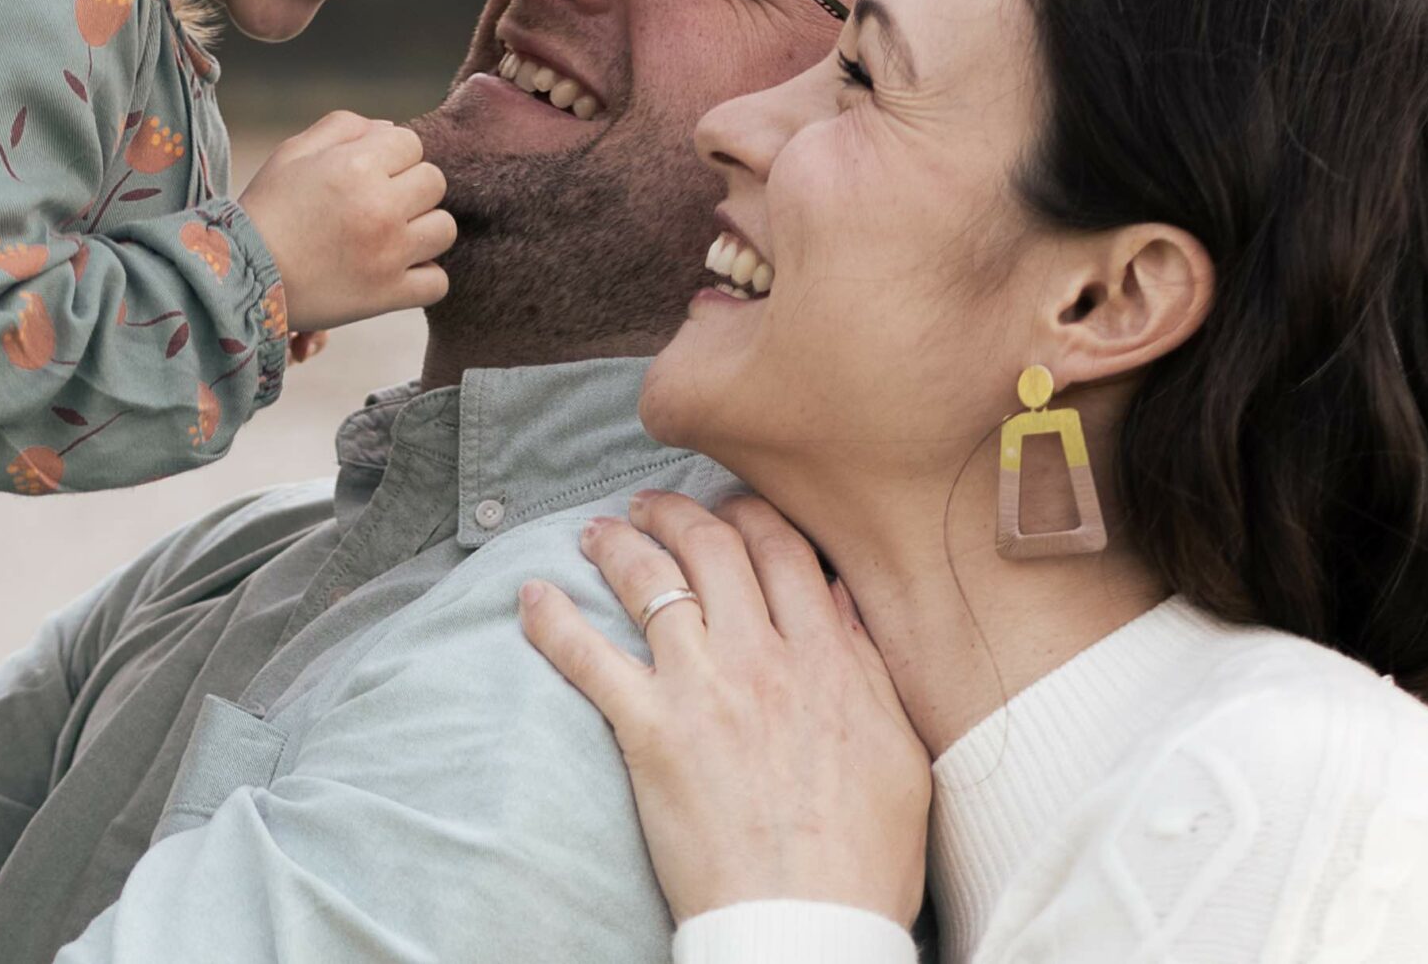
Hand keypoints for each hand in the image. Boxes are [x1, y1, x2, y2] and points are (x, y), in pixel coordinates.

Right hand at [237, 112, 451, 330]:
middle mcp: (380, 206)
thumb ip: (344, 128)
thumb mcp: (293, 153)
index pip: (411, 143)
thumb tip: (389, 130)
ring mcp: (389, 253)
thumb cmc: (267, 210)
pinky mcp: (389, 294)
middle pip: (434, 182)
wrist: (240, 278)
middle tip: (378, 206)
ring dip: (422, 231)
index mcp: (356, 165)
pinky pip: (437, 282)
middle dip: (410, 189)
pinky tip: (396, 271)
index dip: (391, 156)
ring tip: (390, 238)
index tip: (368, 175)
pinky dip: (423, 278)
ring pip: (444, 229)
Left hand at [520, 492, 930, 927]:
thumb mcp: (896, 751)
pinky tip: (532, 596)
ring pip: (651, 583)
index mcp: (826, 659)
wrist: (806, 927)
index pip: (783, 551)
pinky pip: (589, 658)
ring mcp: (701, 689)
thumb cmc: (861, 856)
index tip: (732, 507)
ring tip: (596, 531)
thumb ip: (865, 669)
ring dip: (618, 545)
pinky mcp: (648, 732)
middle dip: (677, 513)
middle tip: (652, 505)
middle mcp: (761, 657)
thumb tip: (839, 602)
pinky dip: (553, 621)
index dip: (751, 515)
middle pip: (714, 547)